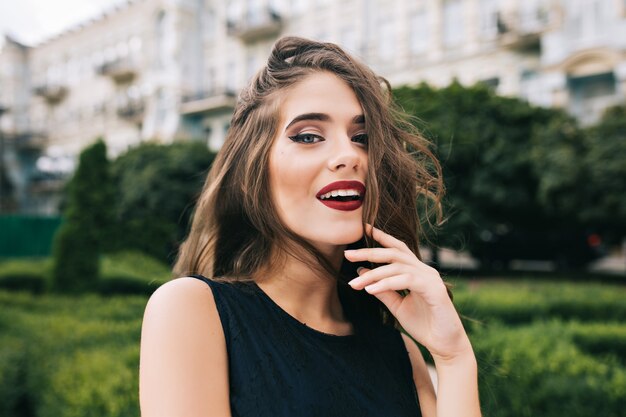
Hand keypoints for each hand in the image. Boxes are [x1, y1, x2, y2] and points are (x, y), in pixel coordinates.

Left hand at [345, 224, 471, 362]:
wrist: (445, 345)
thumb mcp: (397, 305)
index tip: (362, 228)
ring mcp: (430, 278)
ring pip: (397, 266)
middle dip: (369, 252)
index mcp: (417, 271)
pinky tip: (370, 290)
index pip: (397, 248)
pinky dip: (386, 284)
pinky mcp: (434, 289)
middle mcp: (424, 270)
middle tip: (347, 254)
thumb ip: (382, 289)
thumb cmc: (423, 325)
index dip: (380, 237)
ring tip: (354, 283)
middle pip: (394, 253)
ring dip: (373, 274)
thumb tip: (361, 272)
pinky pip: (406, 280)